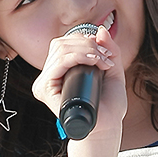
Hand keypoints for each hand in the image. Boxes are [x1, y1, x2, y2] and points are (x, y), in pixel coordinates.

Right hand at [30, 26, 126, 146]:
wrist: (107, 127)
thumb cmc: (108, 106)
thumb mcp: (113, 71)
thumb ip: (109, 50)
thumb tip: (101, 29)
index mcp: (61, 70)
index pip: (65, 42)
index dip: (86, 40)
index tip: (106, 53)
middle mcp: (50, 74)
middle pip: (62, 43)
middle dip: (88, 45)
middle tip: (107, 58)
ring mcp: (45, 82)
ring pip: (61, 49)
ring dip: (86, 50)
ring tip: (103, 62)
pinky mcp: (44, 89)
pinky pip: (58, 62)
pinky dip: (78, 56)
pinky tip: (93, 62)